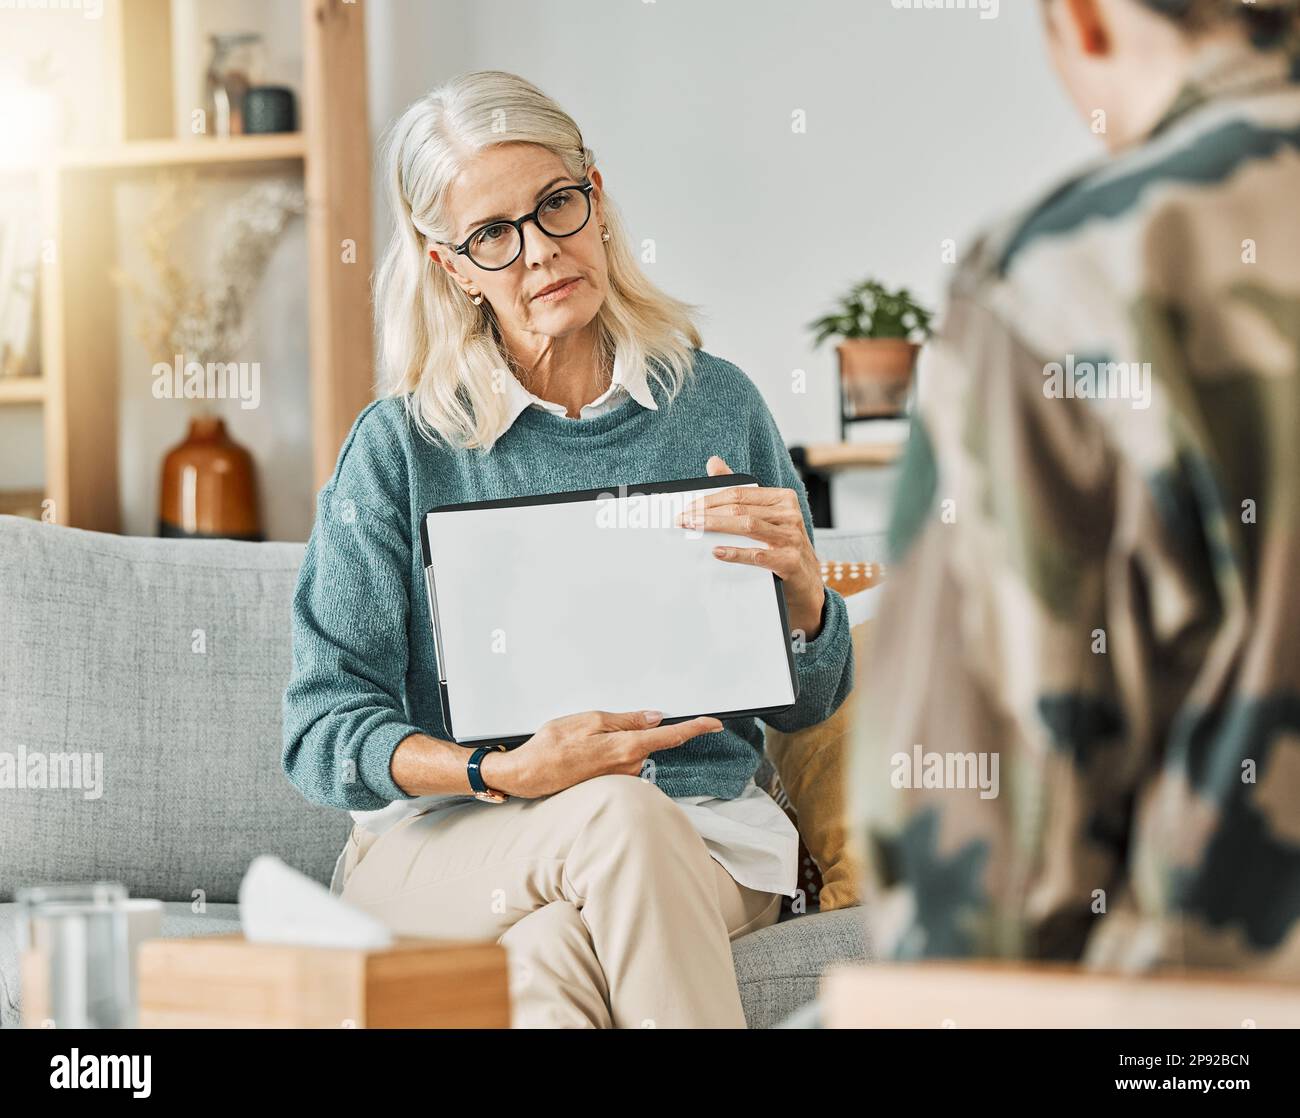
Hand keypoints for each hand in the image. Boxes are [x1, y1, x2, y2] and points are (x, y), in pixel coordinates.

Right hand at [488, 709, 723, 798]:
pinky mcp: (608, 784)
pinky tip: (580, 755)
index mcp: (626, 747)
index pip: (670, 736)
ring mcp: (619, 778)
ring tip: (579, 743)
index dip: (695, 728)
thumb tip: (653, 717)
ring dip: (612, 743)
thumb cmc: (550, 748)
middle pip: (646, 740)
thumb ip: (625, 720)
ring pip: (630, 750)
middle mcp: (628, 766)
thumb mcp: (588, 721)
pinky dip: (604, 754)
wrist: (526, 776)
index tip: (714, 723)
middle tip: (593, 729)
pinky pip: (617, 761)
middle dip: (628, 730)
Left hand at [675, 455, 825, 639]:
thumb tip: (714, 462)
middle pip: (740, 508)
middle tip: (683, 520)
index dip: (710, 499)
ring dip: (715, 526)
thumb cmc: (782, 545)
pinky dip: (735, 552)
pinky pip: (757, 554)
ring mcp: (791, 537)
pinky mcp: (790, 560)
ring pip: (747, 525)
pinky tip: (716, 551)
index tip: (688, 507)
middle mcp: (789, 514)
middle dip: (707, 513)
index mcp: (783, 498)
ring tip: (693, 529)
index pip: (739, 493)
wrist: (807, 581)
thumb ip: (740, 491)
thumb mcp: (766, 516)